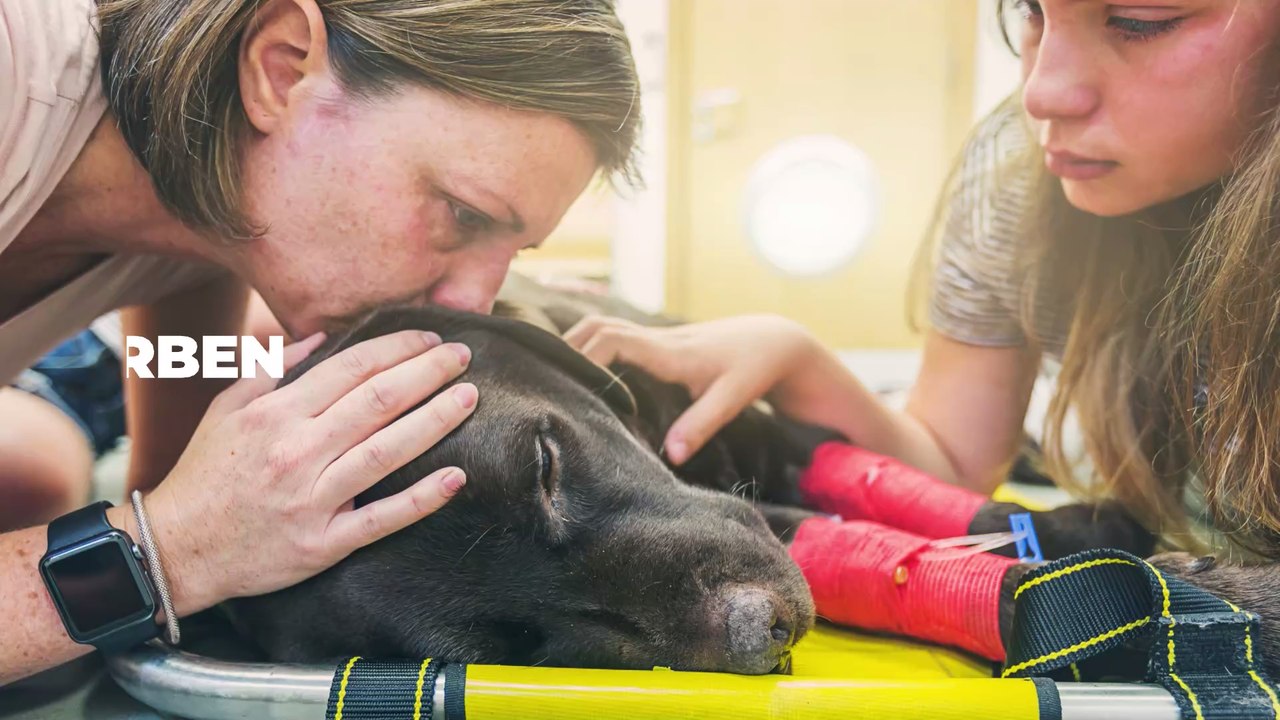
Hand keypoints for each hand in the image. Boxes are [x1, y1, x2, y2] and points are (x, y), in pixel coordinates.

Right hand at [141, 330, 477, 612]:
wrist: (177, 550)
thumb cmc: (206, 473)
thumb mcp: (228, 408)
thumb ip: (274, 367)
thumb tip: (322, 337)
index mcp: (275, 414)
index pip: (351, 369)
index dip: (397, 349)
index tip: (430, 340)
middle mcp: (297, 452)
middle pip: (377, 402)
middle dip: (427, 374)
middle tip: (463, 357)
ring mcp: (312, 500)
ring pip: (386, 452)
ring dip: (434, 421)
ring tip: (469, 399)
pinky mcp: (323, 544)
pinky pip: (381, 519)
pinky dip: (421, 498)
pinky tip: (456, 477)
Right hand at [564, 314, 818, 463]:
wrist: (774, 340)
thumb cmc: (753, 369)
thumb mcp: (733, 399)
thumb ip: (701, 425)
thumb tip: (669, 455)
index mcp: (668, 350)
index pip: (612, 340)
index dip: (584, 358)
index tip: (569, 387)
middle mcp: (656, 339)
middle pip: (596, 326)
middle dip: (566, 347)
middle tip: (543, 380)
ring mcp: (655, 338)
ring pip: (602, 326)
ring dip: (576, 345)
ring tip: (553, 378)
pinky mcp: (657, 344)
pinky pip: (615, 338)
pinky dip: (592, 348)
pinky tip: (580, 373)